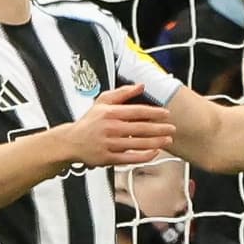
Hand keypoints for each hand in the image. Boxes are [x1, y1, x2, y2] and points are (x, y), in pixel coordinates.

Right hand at [61, 83, 176, 168]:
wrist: (71, 142)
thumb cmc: (89, 122)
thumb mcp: (102, 102)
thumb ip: (122, 93)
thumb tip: (141, 85)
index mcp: (110, 113)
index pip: (137, 111)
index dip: (154, 113)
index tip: (166, 114)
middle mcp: (110, 128)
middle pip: (140, 128)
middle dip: (159, 128)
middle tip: (172, 128)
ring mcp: (109, 144)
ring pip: (138, 144)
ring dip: (156, 142)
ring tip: (168, 140)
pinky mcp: (108, 158)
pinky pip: (130, 158)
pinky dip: (144, 156)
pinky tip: (154, 152)